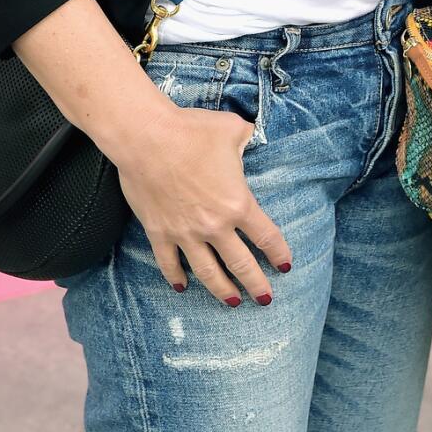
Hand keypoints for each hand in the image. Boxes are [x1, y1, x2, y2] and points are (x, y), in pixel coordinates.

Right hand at [116, 105, 291, 305]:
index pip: (266, 237)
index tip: (285, 266)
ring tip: (233, 303)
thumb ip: (247, 137)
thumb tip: (252, 134)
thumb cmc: (192, 131)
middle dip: (256, 285)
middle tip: (266, 300)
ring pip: (208, 272)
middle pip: (241, 264)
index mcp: (238, 203)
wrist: (147, 138)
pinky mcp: (159, 233)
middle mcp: (215, 225)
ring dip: (222, 290)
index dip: (278, 254)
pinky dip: (176, 278)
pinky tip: (182, 287)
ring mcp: (185, 233)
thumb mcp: (232, 129)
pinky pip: (169, 264)